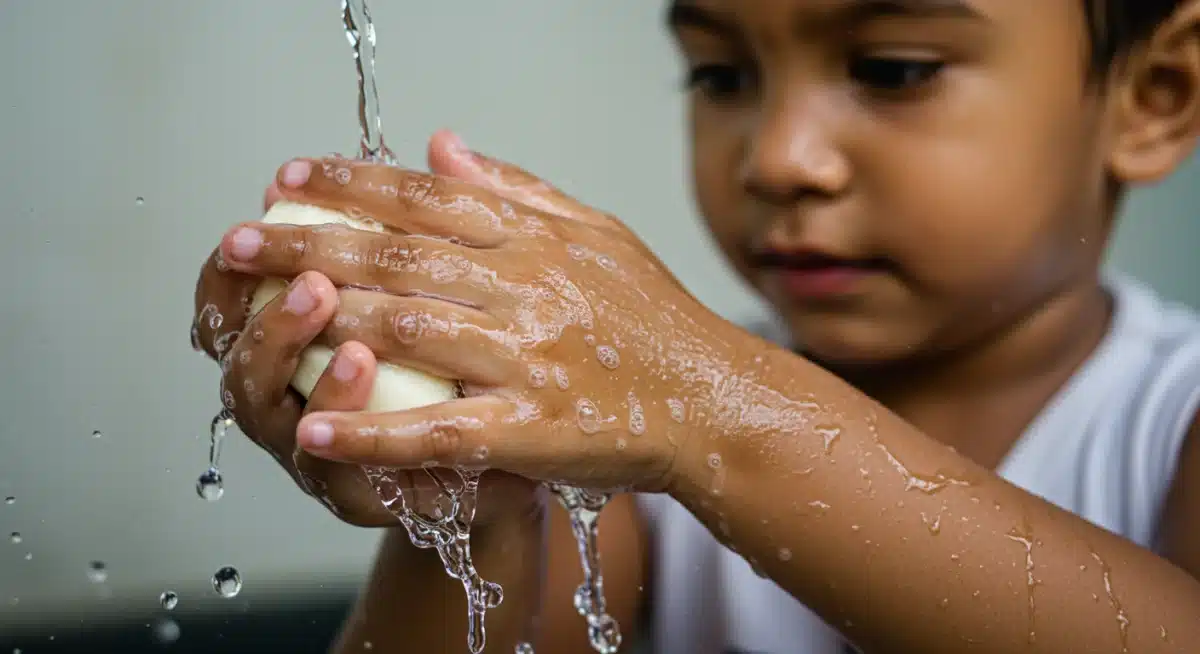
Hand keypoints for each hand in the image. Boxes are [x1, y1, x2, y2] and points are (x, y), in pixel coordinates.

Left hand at [216, 133, 741, 492]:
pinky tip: (318, 432)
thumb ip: (517, 189)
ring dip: (327, 320)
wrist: (713, 400)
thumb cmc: (655, 320)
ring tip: (258, 313)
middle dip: (310, 244)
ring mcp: (530, 360)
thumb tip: (441, 144)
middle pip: (400, 257)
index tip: (287, 180)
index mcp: (538, 241)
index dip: (350, 185)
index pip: (427, 200)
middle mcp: (529, 290)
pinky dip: (376, 432)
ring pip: (411, 330)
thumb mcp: (597, 234)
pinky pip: (442, 431)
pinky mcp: (535, 430)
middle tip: (238, 241)